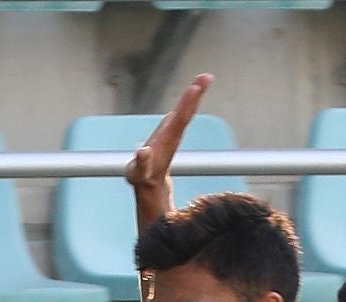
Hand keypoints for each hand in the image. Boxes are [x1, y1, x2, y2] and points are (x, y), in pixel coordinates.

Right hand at [125, 73, 213, 191]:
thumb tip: (143, 151)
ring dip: (196, 94)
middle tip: (206, 77)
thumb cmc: (143, 174)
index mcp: (167, 140)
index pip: (179, 119)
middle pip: (186, 111)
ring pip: (187, 110)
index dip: (186, 104)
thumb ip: (142, 162)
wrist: (150, 181)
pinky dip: (189, 99)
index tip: (195, 88)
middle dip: (195, 94)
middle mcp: (173, 133)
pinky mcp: (171, 128)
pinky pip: (182, 111)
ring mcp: (173, 130)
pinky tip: (196, 88)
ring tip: (204, 78)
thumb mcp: (139, 171)